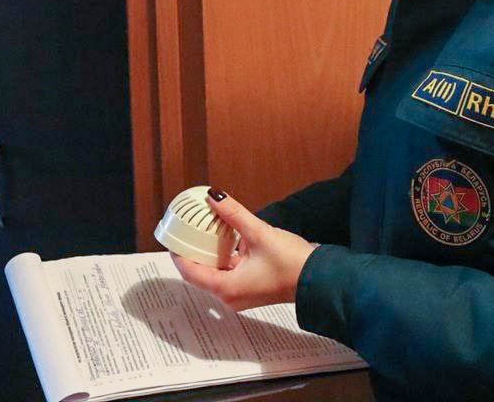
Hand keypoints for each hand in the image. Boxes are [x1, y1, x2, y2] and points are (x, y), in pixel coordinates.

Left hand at [170, 191, 317, 310]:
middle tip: (189, 230)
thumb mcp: (260, 234)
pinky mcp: (252, 288)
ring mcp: (242, 293)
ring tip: (205, 231)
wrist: (319, 279)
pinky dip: (226, 257)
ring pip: (217, 272)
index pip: (190, 272)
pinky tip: (228, 239)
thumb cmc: (291, 263)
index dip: (179, 254)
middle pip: (201, 273)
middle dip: (195, 251)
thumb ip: (235, 215)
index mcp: (226, 288)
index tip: (174, 237)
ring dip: (211, 253)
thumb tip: (215, 197)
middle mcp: (230, 296)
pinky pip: (231, 272)